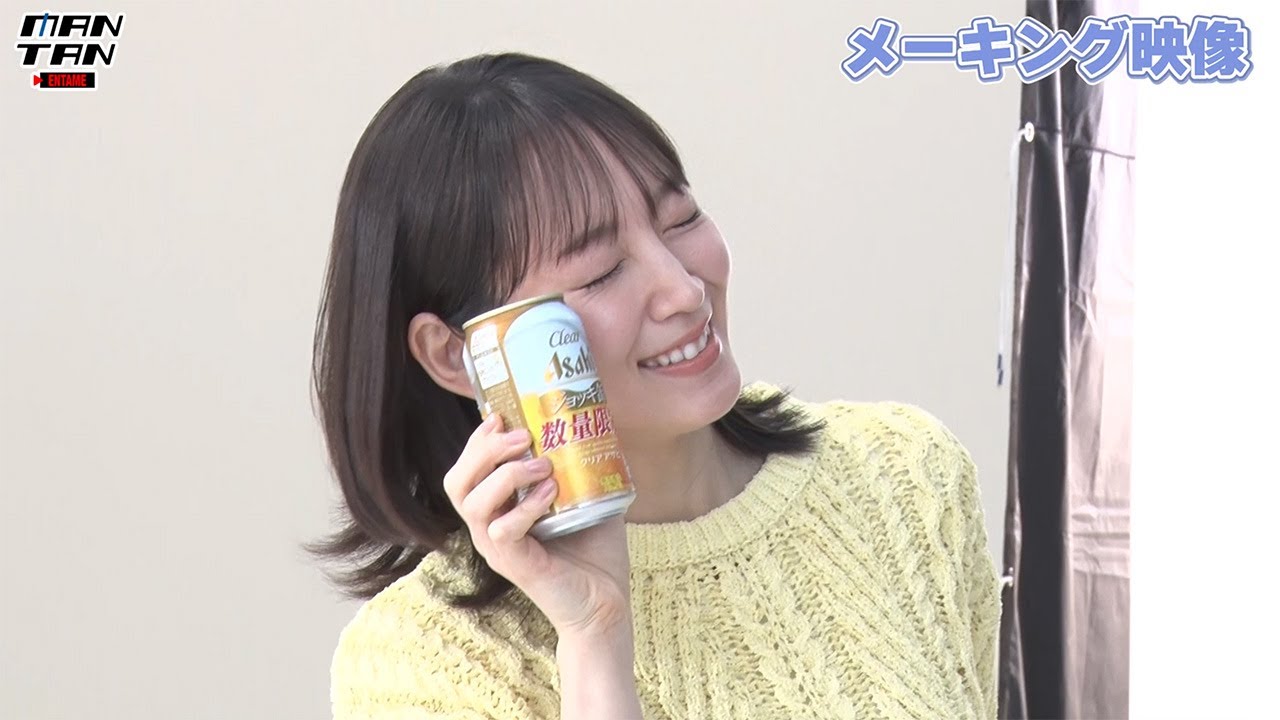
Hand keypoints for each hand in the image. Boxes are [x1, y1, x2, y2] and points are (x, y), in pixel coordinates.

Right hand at [443, 413, 633, 638]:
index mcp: (498, 510)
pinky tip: (550, 492)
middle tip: (522, 436)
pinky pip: (503, 530)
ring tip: (543, 464)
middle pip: (457, 482)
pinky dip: (525, 506)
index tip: (500, 416)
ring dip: (506, 474)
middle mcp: (489, 528)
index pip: (467, 470)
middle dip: (484, 450)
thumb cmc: (594, 552)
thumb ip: (582, 465)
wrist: (606, 603)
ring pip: (473, 503)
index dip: (477, 441)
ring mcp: (498, 548)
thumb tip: (594, 422)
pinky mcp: (514, 565)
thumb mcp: (587, 496)